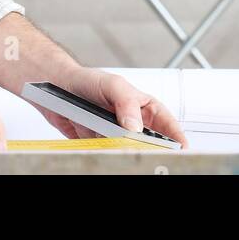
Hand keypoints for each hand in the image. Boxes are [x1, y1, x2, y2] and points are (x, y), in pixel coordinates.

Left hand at [36, 68, 188, 148]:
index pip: (165, 123)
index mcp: (142, 106)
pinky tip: (108, 155)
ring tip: (130, 156)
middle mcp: (131, 122)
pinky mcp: (99, 146)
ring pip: (130, 151)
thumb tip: (135, 125)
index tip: (182, 148)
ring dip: (130, 154)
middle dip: (154, 149)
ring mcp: (115, 136)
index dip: (176, 136)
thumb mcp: (112, 85)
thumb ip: (126, 103)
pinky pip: (109, 156)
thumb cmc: (88, 81)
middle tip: (156, 157)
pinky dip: (110, 158)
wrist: (56, 89)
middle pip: (149, 142)